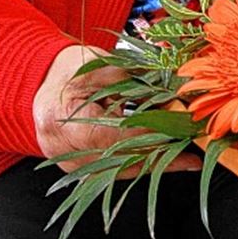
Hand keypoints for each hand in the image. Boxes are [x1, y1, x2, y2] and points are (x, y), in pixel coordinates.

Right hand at [32, 44, 200, 174]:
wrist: (46, 81)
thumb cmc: (73, 69)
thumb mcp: (103, 65)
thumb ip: (135, 79)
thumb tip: (174, 87)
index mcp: (63, 119)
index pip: (112, 138)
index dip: (148, 138)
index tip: (178, 135)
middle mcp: (63, 148)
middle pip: (117, 162)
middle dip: (158, 159)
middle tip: (191, 156)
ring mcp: (69, 162)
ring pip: (118, 172)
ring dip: (152, 165)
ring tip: (185, 159)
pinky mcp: (79, 167)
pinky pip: (113, 171)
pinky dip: (140, 163)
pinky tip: (166, 159)